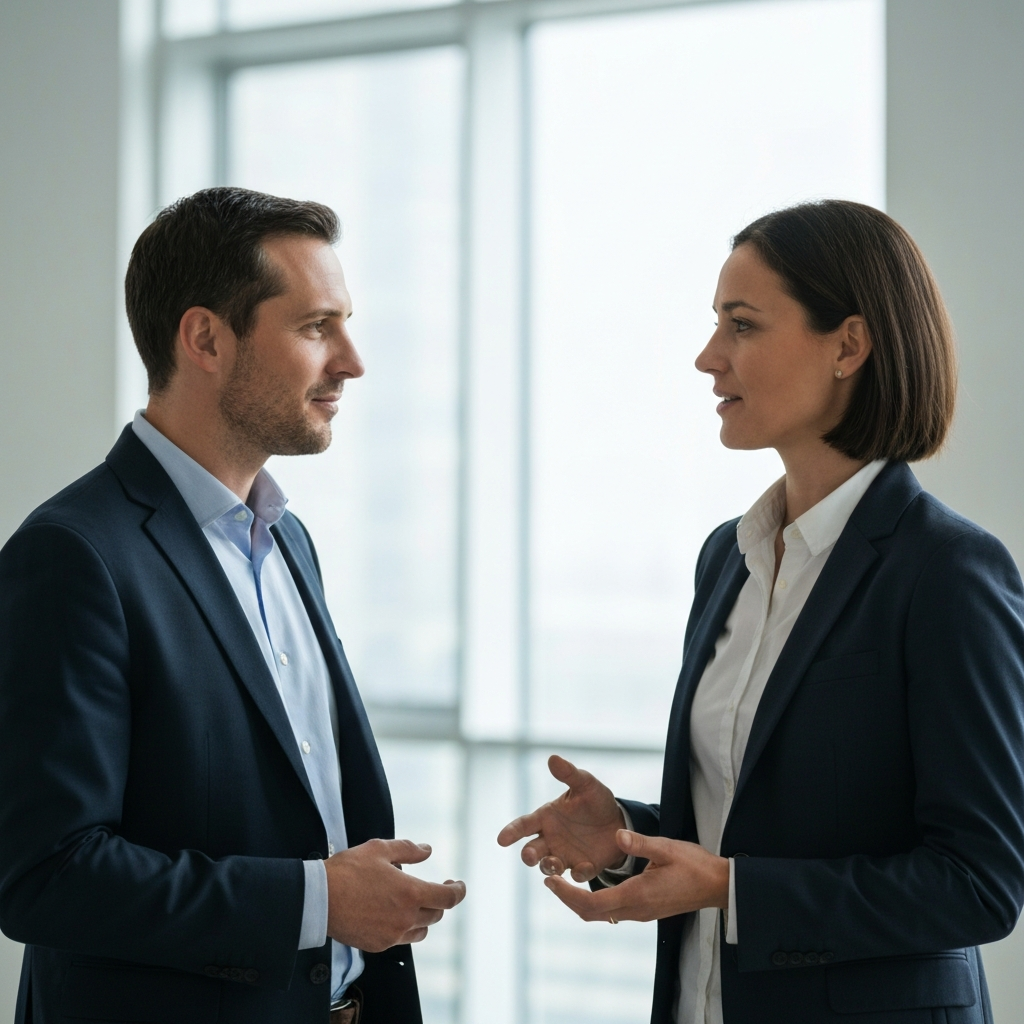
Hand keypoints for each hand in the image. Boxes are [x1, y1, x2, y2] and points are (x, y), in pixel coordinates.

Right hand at [325, 838, 465, 951]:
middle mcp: (405, 918)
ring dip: (423, 917)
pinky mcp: (378, 945)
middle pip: (436, 915)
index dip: (458, 891)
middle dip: (438, 901)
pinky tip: (392, 914)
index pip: (448, 898)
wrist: (318, 900)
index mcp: (410, 893)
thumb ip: (408, 850)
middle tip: (434, 889)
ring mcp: (392, 935)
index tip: (458, 885)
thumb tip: (427, 850)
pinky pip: (400, 939)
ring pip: (421, 930)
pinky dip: (403, 927)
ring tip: (413, 902)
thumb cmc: (348, 871)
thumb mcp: (379, 849)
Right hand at [496, 754, 626, 881]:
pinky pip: (578, 874)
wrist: (620, 821)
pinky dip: (578, 872)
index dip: (512, 832)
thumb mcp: (585, 784)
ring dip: (549, 866)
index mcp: (547, 817)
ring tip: (554, 863)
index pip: (523, 825)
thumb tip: (552, 758)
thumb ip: (569, 774)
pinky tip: (583, 867)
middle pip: (532, 849)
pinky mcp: (584, 867)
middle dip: (528, 854)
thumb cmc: (595, 800)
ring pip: (549, 865)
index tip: (501, 840)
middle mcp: (551, 839)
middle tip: (529, 856)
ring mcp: (565, 855)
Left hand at [544, 829, 728, 921]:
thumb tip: (617, 834)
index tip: (550, 881)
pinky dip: (594, 901)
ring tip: (562, 881)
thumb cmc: (694, 865)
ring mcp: (640, 913)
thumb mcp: (667, 848)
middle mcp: (635, 910)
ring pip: (601, 914)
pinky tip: (588, 885)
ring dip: (579, 901)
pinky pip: (612, 911)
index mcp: (637, 895)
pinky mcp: (645, 910)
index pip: (592, 903)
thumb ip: (640, 842)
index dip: (567, 894)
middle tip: (549, 880)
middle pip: (591, 913)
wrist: (717, 886)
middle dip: (568, 899)